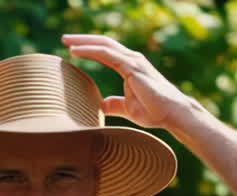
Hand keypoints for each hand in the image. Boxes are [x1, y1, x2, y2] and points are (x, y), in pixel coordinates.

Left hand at [63, 34, 192, 129]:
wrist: (171, 114)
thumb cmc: (154, 111)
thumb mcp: (128, 108)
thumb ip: (115, 104)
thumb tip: (102, 106)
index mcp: (130, 66)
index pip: (106, 51)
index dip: (89, 48)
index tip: (72, 48)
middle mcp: (131, 59)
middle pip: (103, 43)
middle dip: (83, 40)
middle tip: (64, 39)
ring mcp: (132, 61)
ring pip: (103, 45)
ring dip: (83, 42)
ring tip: (66, 42)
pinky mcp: (132, 67)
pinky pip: (107, 54)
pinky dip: (90, 51)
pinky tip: (76, 52)